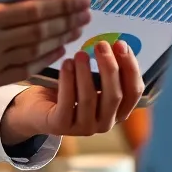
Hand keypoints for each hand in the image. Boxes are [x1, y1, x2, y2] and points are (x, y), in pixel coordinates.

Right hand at [0, 0, 91, 96]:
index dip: (57, 0)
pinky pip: (22, 70)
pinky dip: (44, 59)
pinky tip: (58, 49)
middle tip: (86, 8)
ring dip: (61, 37)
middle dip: (66, 16)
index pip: (30, 7)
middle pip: (39, 29)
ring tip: (79, 26)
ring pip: (34, 50)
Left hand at [0, 40, 143, 143]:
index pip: (134, 91)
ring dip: (86, 73)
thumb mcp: (92, 78)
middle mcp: (105, 123)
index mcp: (118, 111)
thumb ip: (105, 69)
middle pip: (115, 96)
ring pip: (90, 99)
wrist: (36, 106)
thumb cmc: (69, 88)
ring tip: (80, 54)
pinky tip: (66, 63)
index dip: (131, 67)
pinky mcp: (61, 126)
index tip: (121, 44)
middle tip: (101, 45)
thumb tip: (115, 44)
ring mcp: (84, 128)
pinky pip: (67, 102)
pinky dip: (67, 80)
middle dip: (110, 68)